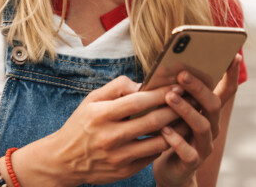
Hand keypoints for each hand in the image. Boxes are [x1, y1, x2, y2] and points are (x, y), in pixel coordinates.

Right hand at [24, 75, 182, 185]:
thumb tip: (143, 84)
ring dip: (177, 128)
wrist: (64, 160)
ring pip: (158, 141)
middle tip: (191, 100)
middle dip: (176, 109)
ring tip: (189, 117)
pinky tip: (174, 133)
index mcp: (101, 114)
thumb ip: (117, 87)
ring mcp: (118, 156)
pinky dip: (165, 143)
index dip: (160, 93)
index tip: (177, 86)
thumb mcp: (92, 99)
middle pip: (152, 121)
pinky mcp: (125, 171)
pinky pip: (152, 156)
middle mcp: (110, 136)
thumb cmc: (82, 124)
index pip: (137, 101)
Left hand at [152, 54, 241, 186]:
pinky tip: (164, 130)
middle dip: (199, 88)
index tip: (234, 55)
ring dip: (186, 110)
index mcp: (210, 111)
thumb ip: (178, 91)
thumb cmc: (172, 132)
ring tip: (170, 97)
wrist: (172, 170)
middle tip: (182, 74)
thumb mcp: (176, 110)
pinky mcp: (192, 162)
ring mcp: (204, 145)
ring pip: (202, 126)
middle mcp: (212, 126)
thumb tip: (170, 64)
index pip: (226, 90)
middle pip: (213, 104)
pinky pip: (188, 151)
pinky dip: (176, 140)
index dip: (232, 73)